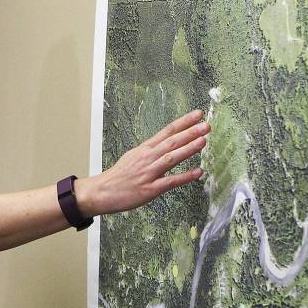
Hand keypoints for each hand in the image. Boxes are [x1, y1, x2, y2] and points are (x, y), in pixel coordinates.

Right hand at [77, 109, 208, 215]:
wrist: (101, 192)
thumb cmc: (118, 177)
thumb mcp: (133, 157)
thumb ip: (150, 151)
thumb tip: (165, 144)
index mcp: (144, 149)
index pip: (166, 131)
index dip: (183, 122)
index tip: (197, 114)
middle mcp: (147, 158)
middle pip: (171, 142)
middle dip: (190, 132)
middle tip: (206, 125)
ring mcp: (148, 173)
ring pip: (171, 158)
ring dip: (188, 149)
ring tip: (203, 141)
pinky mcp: (149, 189)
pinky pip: (170, 181)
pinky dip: (185, 176)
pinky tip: (198, 172)